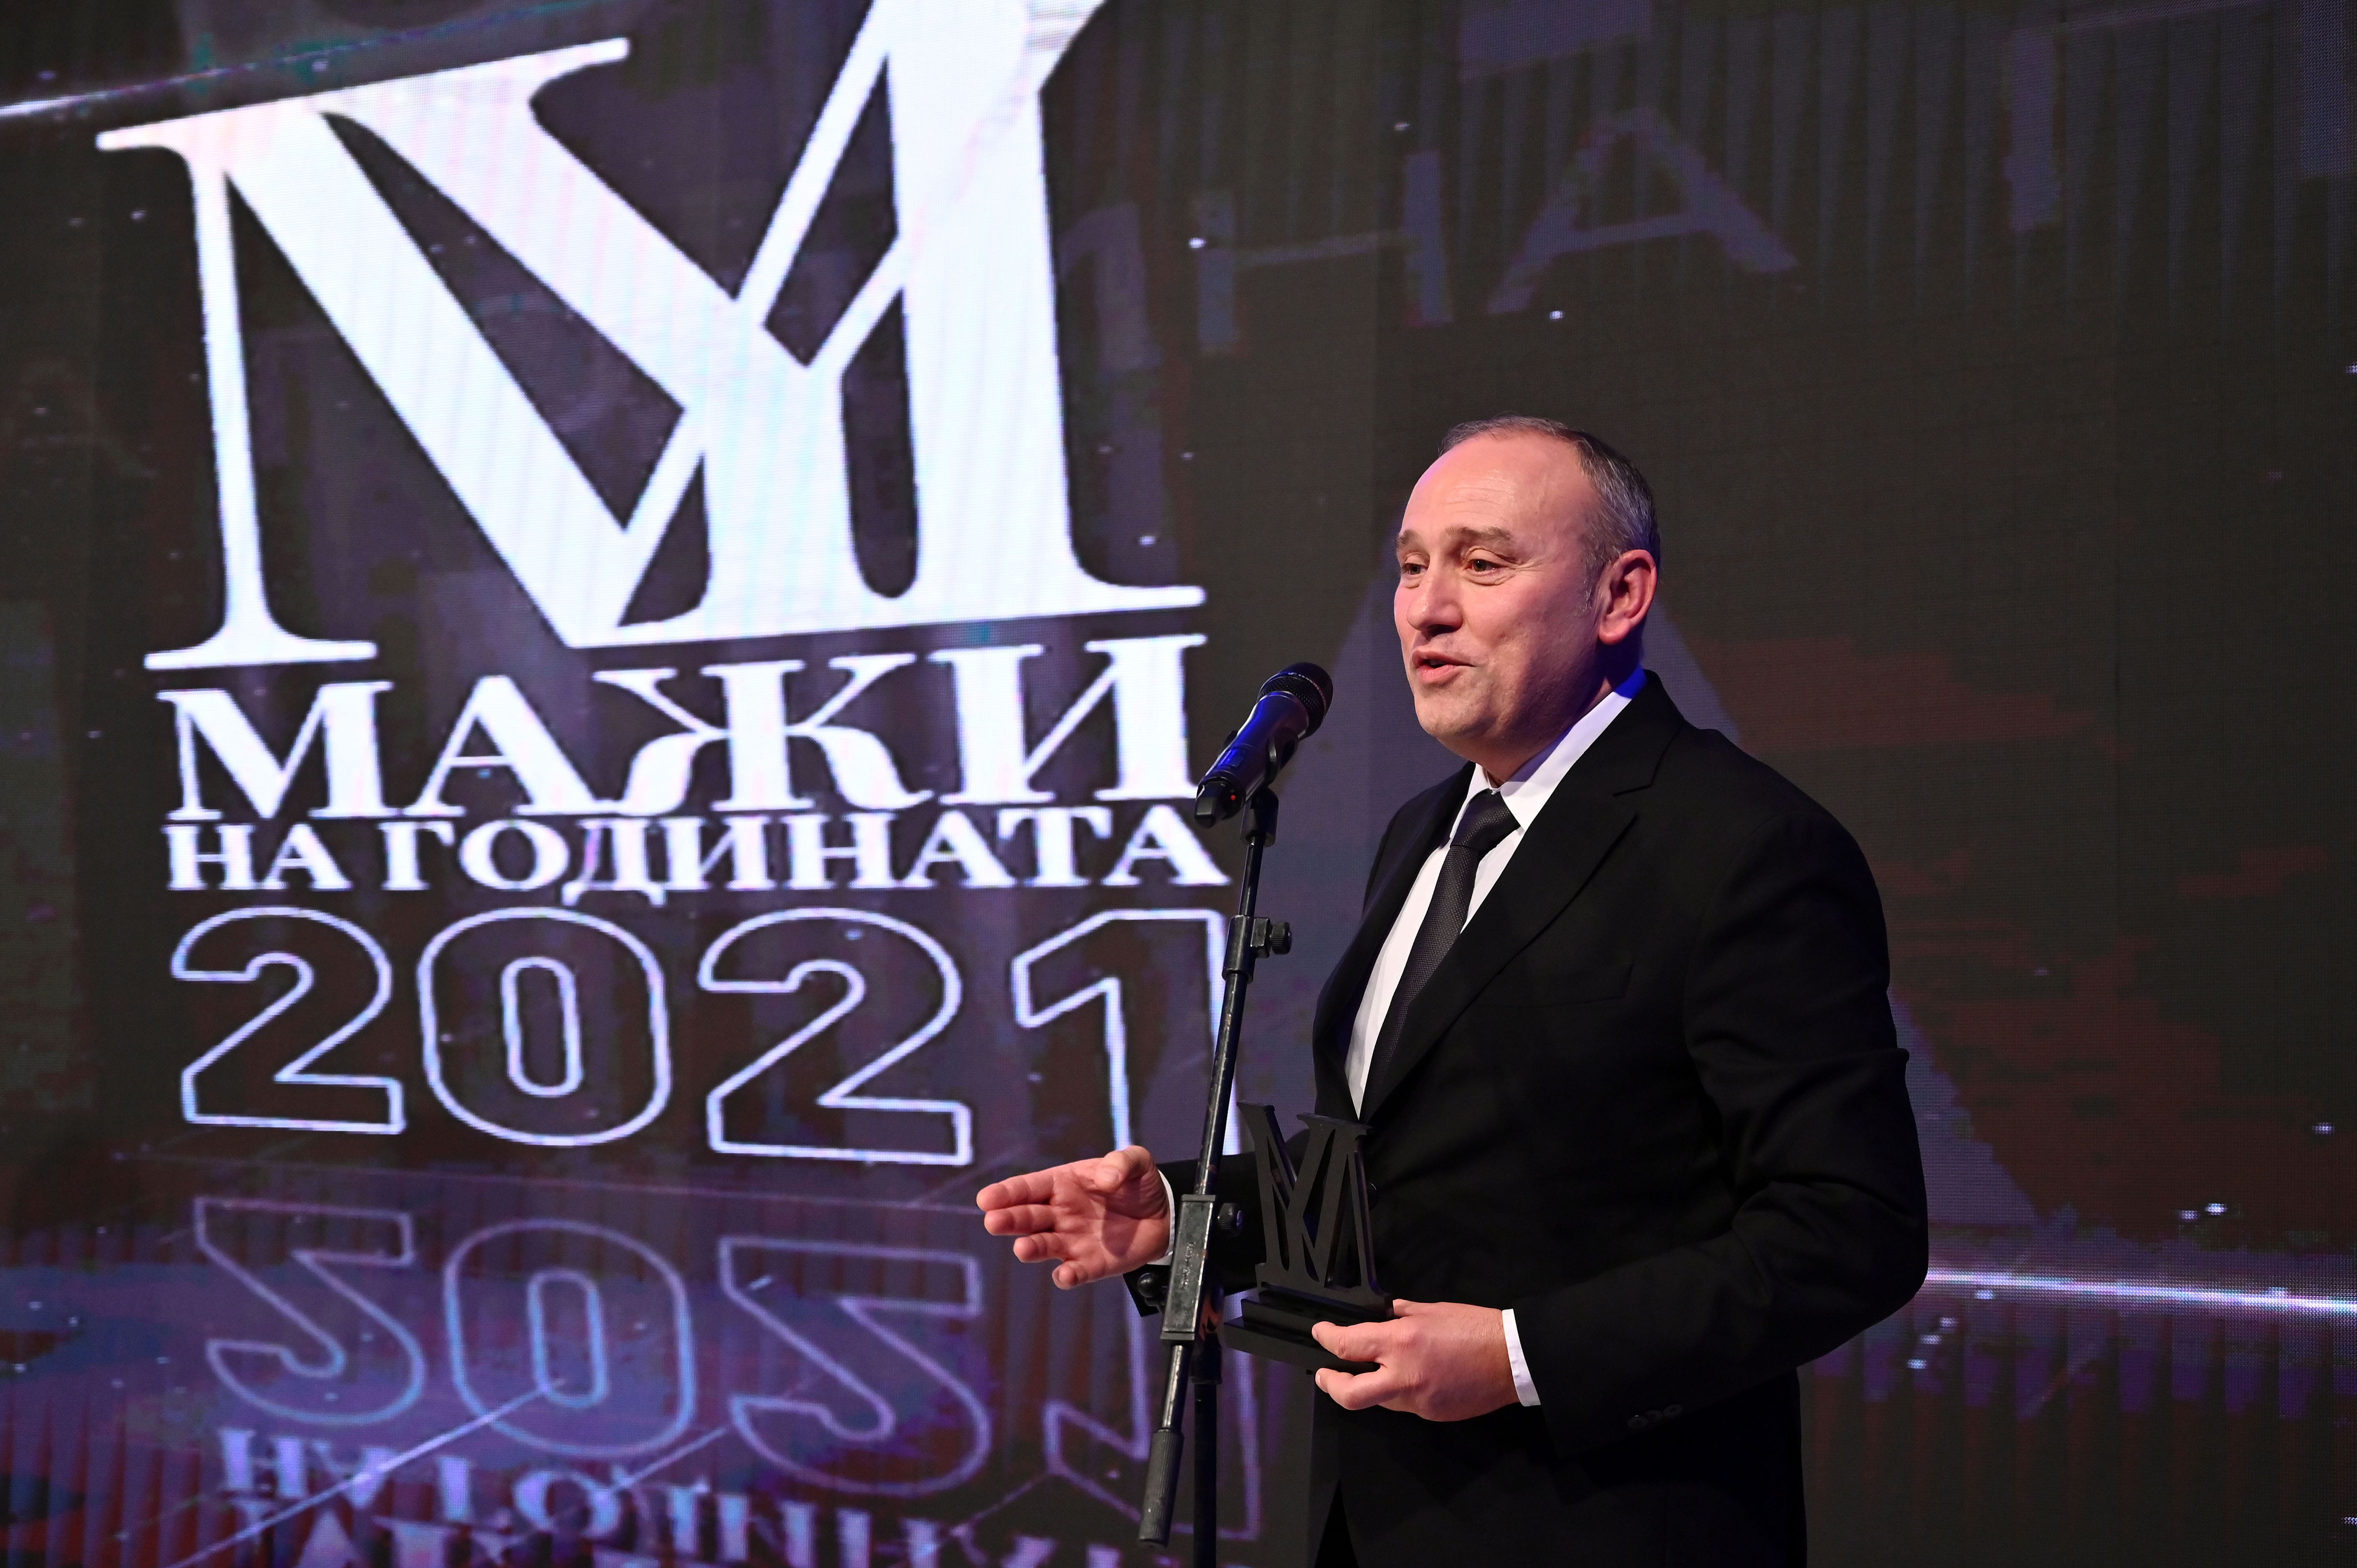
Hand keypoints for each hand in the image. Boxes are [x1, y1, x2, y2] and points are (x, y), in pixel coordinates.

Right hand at [976, 1146, 1168, 1288]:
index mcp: (1062, 1184)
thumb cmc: (1137, 1184)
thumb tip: (1107, 1178)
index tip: (987, 1199)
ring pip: (1044, 1246)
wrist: (1163, 1215)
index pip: (1029, 1188)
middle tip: (993, 1222)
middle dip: (1009, 1219)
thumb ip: (1122, 1163)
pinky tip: (1065, 1275)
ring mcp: (1072, 1241)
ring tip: (1023, 1249)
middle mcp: (1060, 1214)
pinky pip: (1074, 1272)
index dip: (1007, 1193)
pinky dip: (1067, 1276)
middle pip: (1028, 1217)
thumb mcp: (1135, 1162)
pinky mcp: (1090, 1265)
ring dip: (1031, 1248)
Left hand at [1311, 1300, 1519, 1421]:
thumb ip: (1404, 1314)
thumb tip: (1387, 1315)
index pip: (1348, 1345)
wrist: (1514, 1359)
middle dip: (1330, 1384)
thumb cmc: (1477, 1328)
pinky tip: (1416, 1378)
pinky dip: (1403, 1392)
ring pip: (1380, 1400)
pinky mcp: (1432, 1414)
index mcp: (1401, 1342)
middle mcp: (1404, 1375)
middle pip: (1349, 1394)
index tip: (1321, 1334)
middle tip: (1325, 1375)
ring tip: (1377, 1371)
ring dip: (1373, 1387)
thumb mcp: (1434, 1310)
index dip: (1327, 1338)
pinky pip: (1407, 1405)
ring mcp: (1418, 1400)